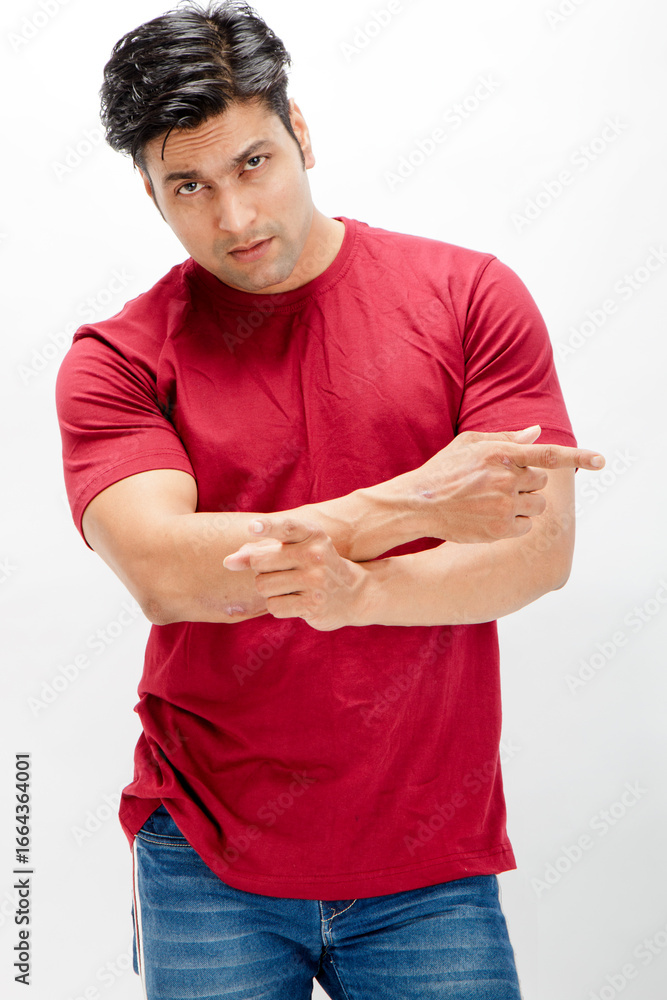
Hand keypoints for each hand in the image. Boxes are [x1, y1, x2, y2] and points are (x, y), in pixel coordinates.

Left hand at [222, 517, 368, 630]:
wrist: (353, 594)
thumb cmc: (314, 567)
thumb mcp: (295, 550)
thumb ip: (261, 550)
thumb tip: (228, 562)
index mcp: (311, 534)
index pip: (287, 527)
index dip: (268, 527)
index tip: (253, 527)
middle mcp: (315, 555)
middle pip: (260, 562)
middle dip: (261, 571)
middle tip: (280, 572)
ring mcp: (316, 581)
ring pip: (263, 585)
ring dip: (269, 590)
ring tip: (290, 588)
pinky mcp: (313, 604)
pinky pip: (274, 606)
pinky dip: (278, 606)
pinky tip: (296, 601)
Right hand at [405, 424, 604, 542]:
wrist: (419, 503)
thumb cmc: (444, 470)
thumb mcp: (470, 444)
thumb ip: (506, 439)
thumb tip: (537, 433)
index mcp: (500, 454)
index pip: (548, 455)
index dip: (578, 457)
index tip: (601, 460)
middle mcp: (505, 479)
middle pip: (540, 482)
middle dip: (526, 483)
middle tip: (499, 484)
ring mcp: (503, 506)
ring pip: (537, 506)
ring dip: (523, 503)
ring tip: (494, 501)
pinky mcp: (499, 529)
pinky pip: (525, 525)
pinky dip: (514, 522)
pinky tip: (490, 516)